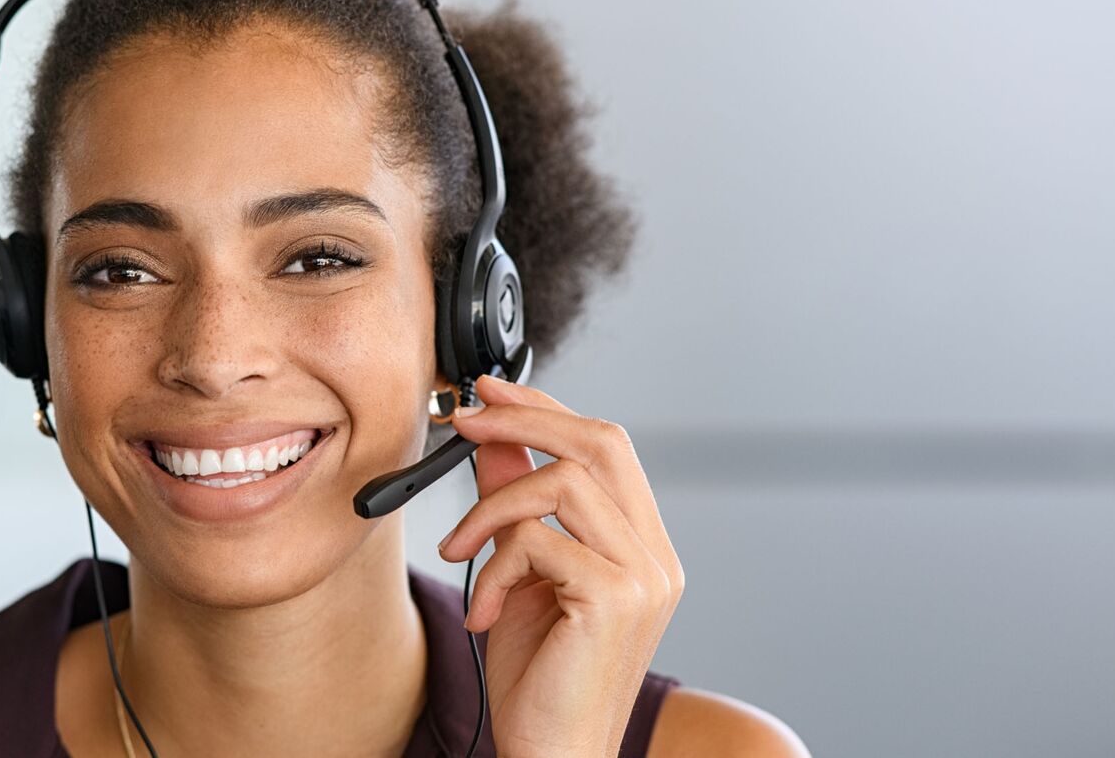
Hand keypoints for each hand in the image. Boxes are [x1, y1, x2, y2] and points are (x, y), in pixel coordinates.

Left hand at [436, 374, 683, 757]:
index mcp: (642, 547)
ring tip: (458, 552)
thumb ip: (515, 506)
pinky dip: (495, 564)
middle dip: (524, 418)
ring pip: (563, 482)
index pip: (606, 446)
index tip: (490, 394)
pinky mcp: (616, 598)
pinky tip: (484, 611)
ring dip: (491, 509)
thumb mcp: (517, 575)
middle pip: (601, 441)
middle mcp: (656, 557)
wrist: (552, 755)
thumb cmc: (538, 681)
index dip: (547, 409)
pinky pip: (539, 539)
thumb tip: (494, 438)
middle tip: (462, 421)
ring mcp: (645, 576)